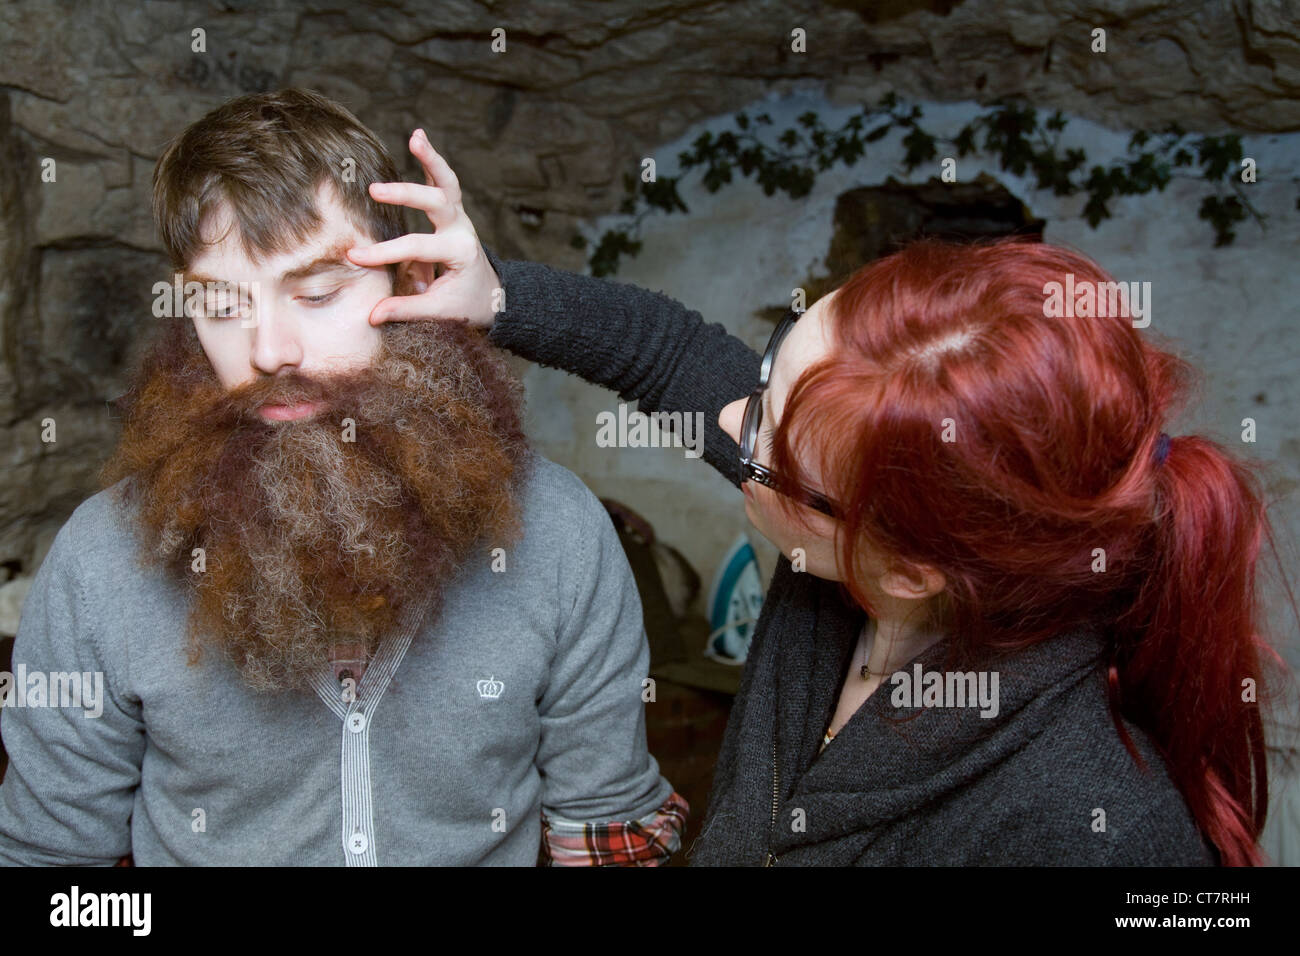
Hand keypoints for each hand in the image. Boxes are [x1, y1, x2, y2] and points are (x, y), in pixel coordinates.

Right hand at [346, 128, 501, 328]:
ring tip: (416, 138)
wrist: (492, 296)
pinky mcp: (453, 211)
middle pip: (436, 204)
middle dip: (406, 195)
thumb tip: (371, 315)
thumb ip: (405, 309)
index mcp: (460, 252)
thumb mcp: (438, 311)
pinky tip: (418, 136)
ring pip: (447, 183)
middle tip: (375, 191)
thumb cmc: (465, 304)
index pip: (417, 247)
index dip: (385, 252)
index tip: (354, 256)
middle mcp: (462, 229)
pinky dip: (432, 161)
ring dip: (432, 159)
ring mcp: (459, 217)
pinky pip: (443, 182)